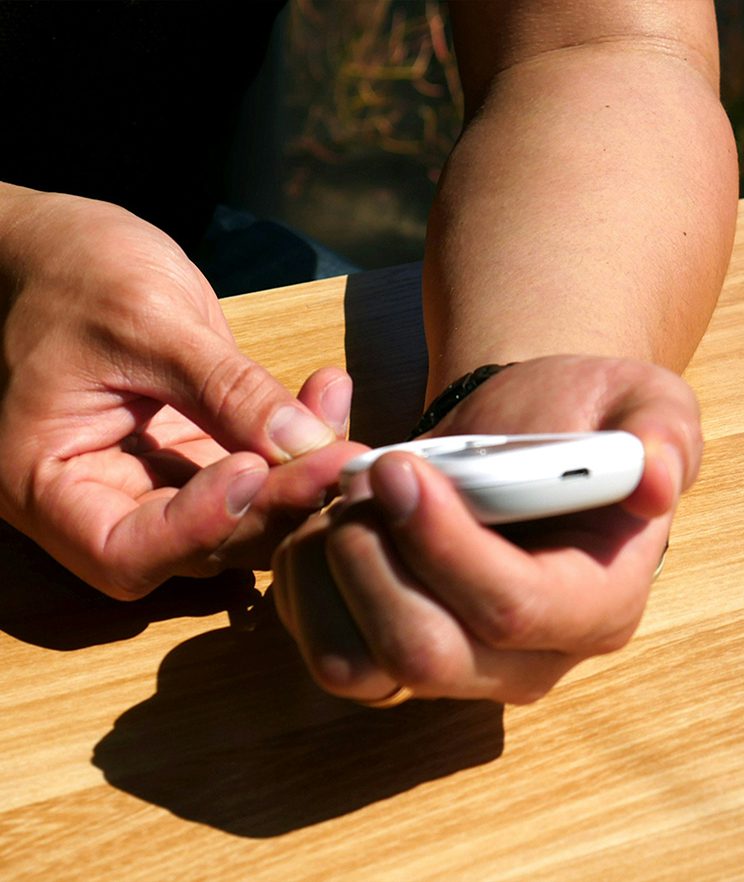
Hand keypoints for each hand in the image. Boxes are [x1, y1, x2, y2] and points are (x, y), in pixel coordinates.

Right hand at [0, 187, 355, 596]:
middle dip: (273, 504)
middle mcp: (100, 500)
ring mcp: (153, 483)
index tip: (251, 468)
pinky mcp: (193, 459)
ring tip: (335, 413)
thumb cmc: (71, 270)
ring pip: (238, 519)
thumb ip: (224, 388)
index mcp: (45, 483)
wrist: (61, 246)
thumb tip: (306, 443)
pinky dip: (294, 447)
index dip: (194, 527)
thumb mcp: (146, 319)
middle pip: (196, 545)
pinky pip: (254, 475)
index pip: (121, 551)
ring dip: (297, 478)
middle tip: (338, 456)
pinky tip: (326, 397)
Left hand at [272, 355, 701, 703]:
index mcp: (592, 605)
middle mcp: (518, 660)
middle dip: (370, 555)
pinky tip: (323, 515)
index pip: (511, 609)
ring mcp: (446, 664)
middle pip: (420, 652)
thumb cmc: (573, 423)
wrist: (513, 442)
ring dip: (326, 566)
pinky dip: (299, 573)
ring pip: (352, 664)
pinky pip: (315, 641)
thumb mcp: (639, 404)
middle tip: (363, 478)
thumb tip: (655, 479)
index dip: (444, 541)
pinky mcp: (383, 653)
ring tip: (343, 496)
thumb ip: (661, 435)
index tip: (397, 467)